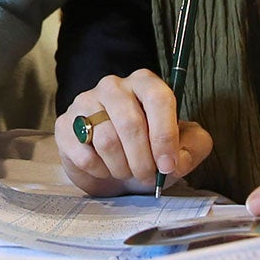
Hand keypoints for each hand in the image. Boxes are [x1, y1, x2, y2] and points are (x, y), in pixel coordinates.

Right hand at [56, 70, 212, 195]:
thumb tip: (176, 158)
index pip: (158, 98)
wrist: (115, 169)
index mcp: (145, 83)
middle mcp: (113, 86)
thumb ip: (195, 146)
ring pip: (107, 141)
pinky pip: (84, 154)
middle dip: (143, 160)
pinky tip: (104, 168)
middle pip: (130, 123)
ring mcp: (85, 102)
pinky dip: (100, 171)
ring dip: (122, 167)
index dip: (165, 135)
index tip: (168, 165)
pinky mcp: (65, 125)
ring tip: (126, 170)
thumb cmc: (151, 152)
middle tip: (148, 177)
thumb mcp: (183, 148)